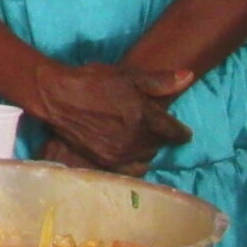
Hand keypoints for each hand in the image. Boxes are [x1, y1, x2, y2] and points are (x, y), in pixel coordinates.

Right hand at [26, 60, 192, 173]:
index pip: (174, 132)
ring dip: (148, 150)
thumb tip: (188, 77)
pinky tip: (130, 156)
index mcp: (144, 117)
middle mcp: (134, 139)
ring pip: (146, 158)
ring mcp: (118, 153)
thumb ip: (160, 80)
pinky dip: (134, 164)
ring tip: (143, 142)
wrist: (58, 97)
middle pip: (159, 145)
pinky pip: (130, 170)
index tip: (183, 133)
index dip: (181, 132)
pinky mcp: (104, 162)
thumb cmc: (94, 81)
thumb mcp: (128, 75)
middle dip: (161, 138)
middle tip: (157, 131)